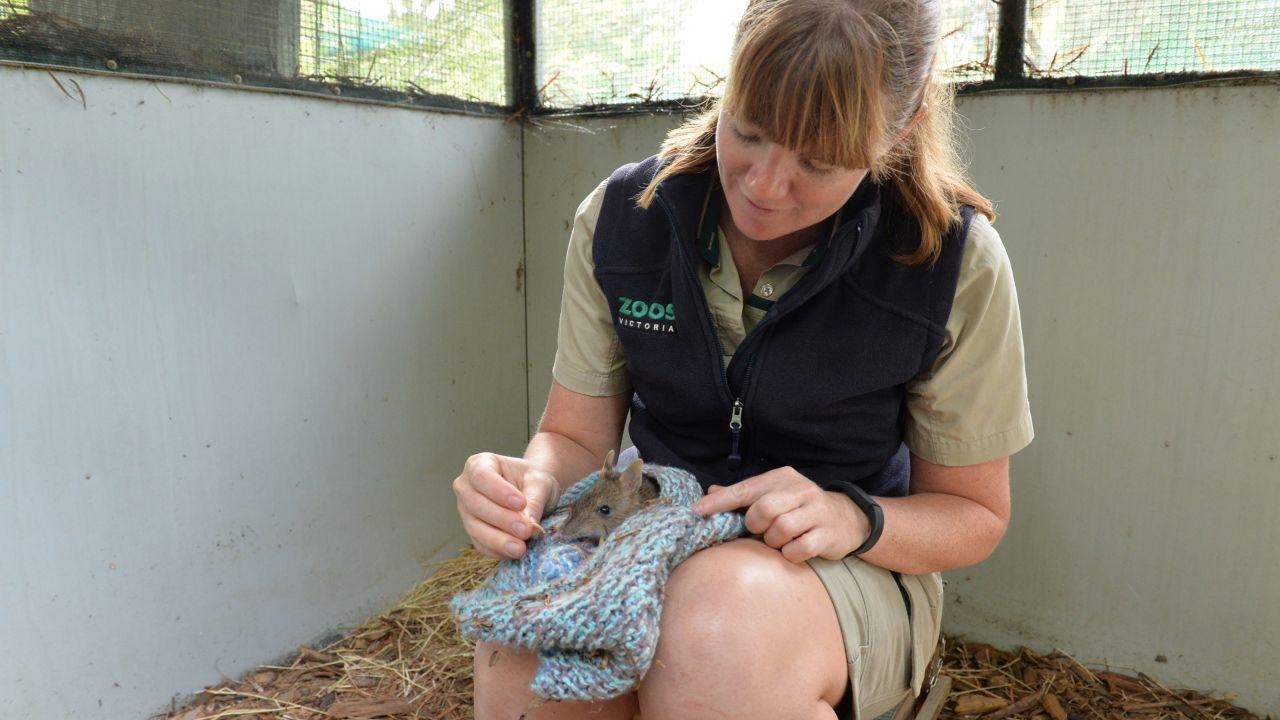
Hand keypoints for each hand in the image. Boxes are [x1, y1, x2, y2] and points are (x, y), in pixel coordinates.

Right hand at [452, 452, 560, 559]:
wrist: (531, 493)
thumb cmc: (532, 481)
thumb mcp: (539, 482)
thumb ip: (535, 499)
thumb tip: (529, 525)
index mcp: (479, 464)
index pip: (482, 476)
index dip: (499, 491)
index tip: (521, 503)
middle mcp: (466, 487)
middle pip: (476, 505)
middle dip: (502, 519)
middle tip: (525, 530)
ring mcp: (466, 512)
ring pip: (475, 528)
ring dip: (498, 540)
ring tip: (520, 548)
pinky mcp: (473, 532)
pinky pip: (480, 544)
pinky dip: (497, 550)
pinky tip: (513, 553)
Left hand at [691, 467, 870, 562]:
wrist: (847, 519)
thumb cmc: (800, 508)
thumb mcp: (774, 494)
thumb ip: (743, 496)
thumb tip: (710, 492)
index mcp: (781, 478)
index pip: (744, 489)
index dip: (719, 502)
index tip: (696, 512)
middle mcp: (800, 490)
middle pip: (763, 509)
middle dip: (756, 525)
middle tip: (762, 530)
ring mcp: (816, 511)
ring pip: (781, 529)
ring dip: (774, 541)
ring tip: (780, 540)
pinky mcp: (827, 534)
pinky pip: (798, 549)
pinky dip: (791, 554)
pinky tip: (794, 550)